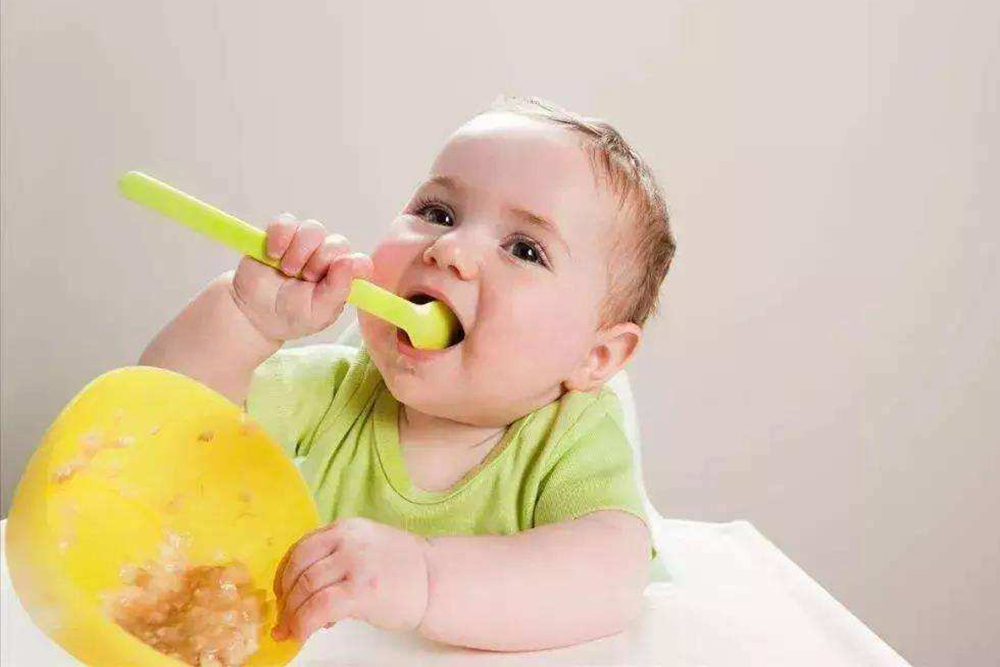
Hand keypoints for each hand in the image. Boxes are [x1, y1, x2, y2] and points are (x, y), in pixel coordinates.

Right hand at [229, 212, 373, 342]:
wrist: (253, 313)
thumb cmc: (291, 316)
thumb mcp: (317, 313)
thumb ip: (337, 290)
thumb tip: (350, 261)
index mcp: (340, 278)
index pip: (360, 263)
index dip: (353, 264)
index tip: (337, 272)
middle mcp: (326, 258)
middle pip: (337, 242)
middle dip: (320, 261)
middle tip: (305, 278)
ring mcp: (303, 244)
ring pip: (313, 229)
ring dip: (299, 249)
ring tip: (287, 270)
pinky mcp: (280, 235)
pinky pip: (285, 221)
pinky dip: (279, 236)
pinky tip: (273, 255)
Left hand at [271, 517, 430, 642]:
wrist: (437, 580)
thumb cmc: (402, 570)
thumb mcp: (364, 547)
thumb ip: (333, 558)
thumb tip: (300, 592)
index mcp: (346, 528)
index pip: (300, 548)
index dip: (283, 575)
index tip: (281, 595)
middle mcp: (348, 540)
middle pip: (298, 568)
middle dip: (284, 598)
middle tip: (283, 618)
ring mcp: (355, 563)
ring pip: (305, 589)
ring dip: (291, 615)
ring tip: (291, 630)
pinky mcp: (362, 590)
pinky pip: (318, 608)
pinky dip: (303, 624)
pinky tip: (303, 634)